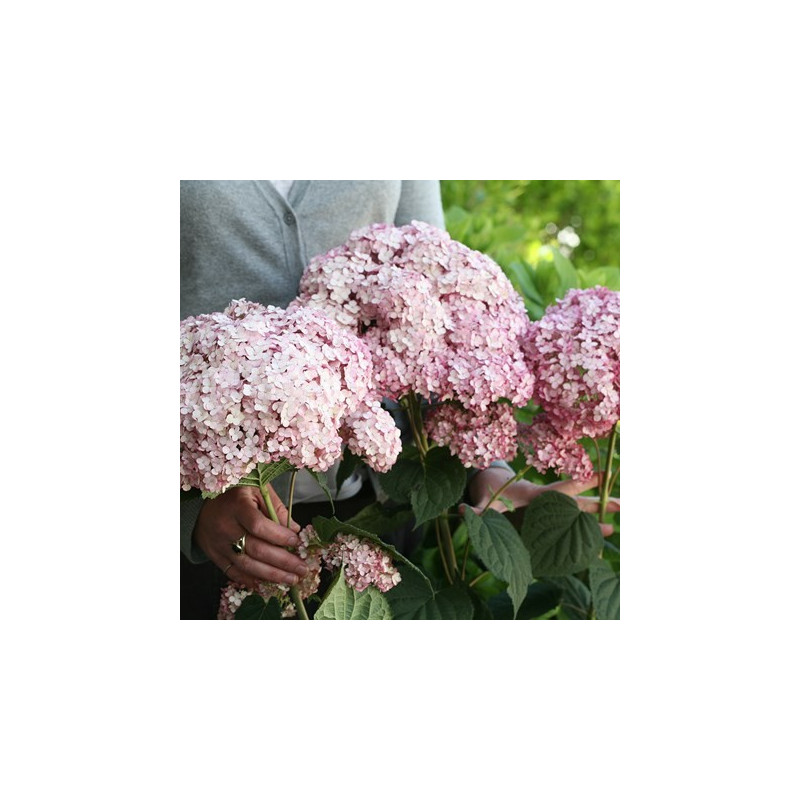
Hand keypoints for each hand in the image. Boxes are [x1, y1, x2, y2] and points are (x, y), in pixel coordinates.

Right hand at [194, 485, 308, 588]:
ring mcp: (219, 545)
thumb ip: (276, 508)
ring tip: (292, 579)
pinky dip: (252, 580)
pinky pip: (234, 572)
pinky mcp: (215, 557)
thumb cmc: (236, 496)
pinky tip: (268, 584)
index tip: (297, 542)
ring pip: (247, 565)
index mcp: (237, 507)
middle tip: (302, 568)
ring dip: (272, 575)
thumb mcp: (257, 490)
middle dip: (282, 562)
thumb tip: (295, 530)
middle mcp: (226, 527)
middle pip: (256, 549)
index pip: (259, 525)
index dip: (279, 536)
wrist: (203, 507)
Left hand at [465, 466, 619, 536]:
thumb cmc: (488, 493)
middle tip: (624, 505)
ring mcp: (548, 512)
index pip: (561, 491)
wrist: (491, 487)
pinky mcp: (546, 521)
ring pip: (577, 513)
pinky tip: (597, 535)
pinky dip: (582, 530)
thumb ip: (476, 509)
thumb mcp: (482, 502)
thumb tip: (465, 510)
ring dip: (595, 518)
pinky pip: (567, 526)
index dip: (579, 483)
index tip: (602, 475)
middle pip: (578, 503)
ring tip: (617, 523)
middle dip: (599, 503)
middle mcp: (547, 503)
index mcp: (535, 497)